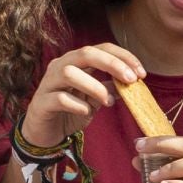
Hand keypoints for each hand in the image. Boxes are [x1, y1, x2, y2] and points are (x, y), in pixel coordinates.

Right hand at [18, 43, 144, 148]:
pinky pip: (59, 98)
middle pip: (85, 54)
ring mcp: (48, 83)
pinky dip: (77, 104)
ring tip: (108, 102)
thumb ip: (109, 89)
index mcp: (75, 62)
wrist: (44, 133)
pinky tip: (87, 111)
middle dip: (112, 64)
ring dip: (94, 86)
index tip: (141, 73)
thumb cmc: (69, 112)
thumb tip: (133, 83)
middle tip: (131, 80)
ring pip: (69, 73)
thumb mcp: (94, 100)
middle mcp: (60, 66)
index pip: (100, 49)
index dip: (123, 57)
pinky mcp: (41, 103)